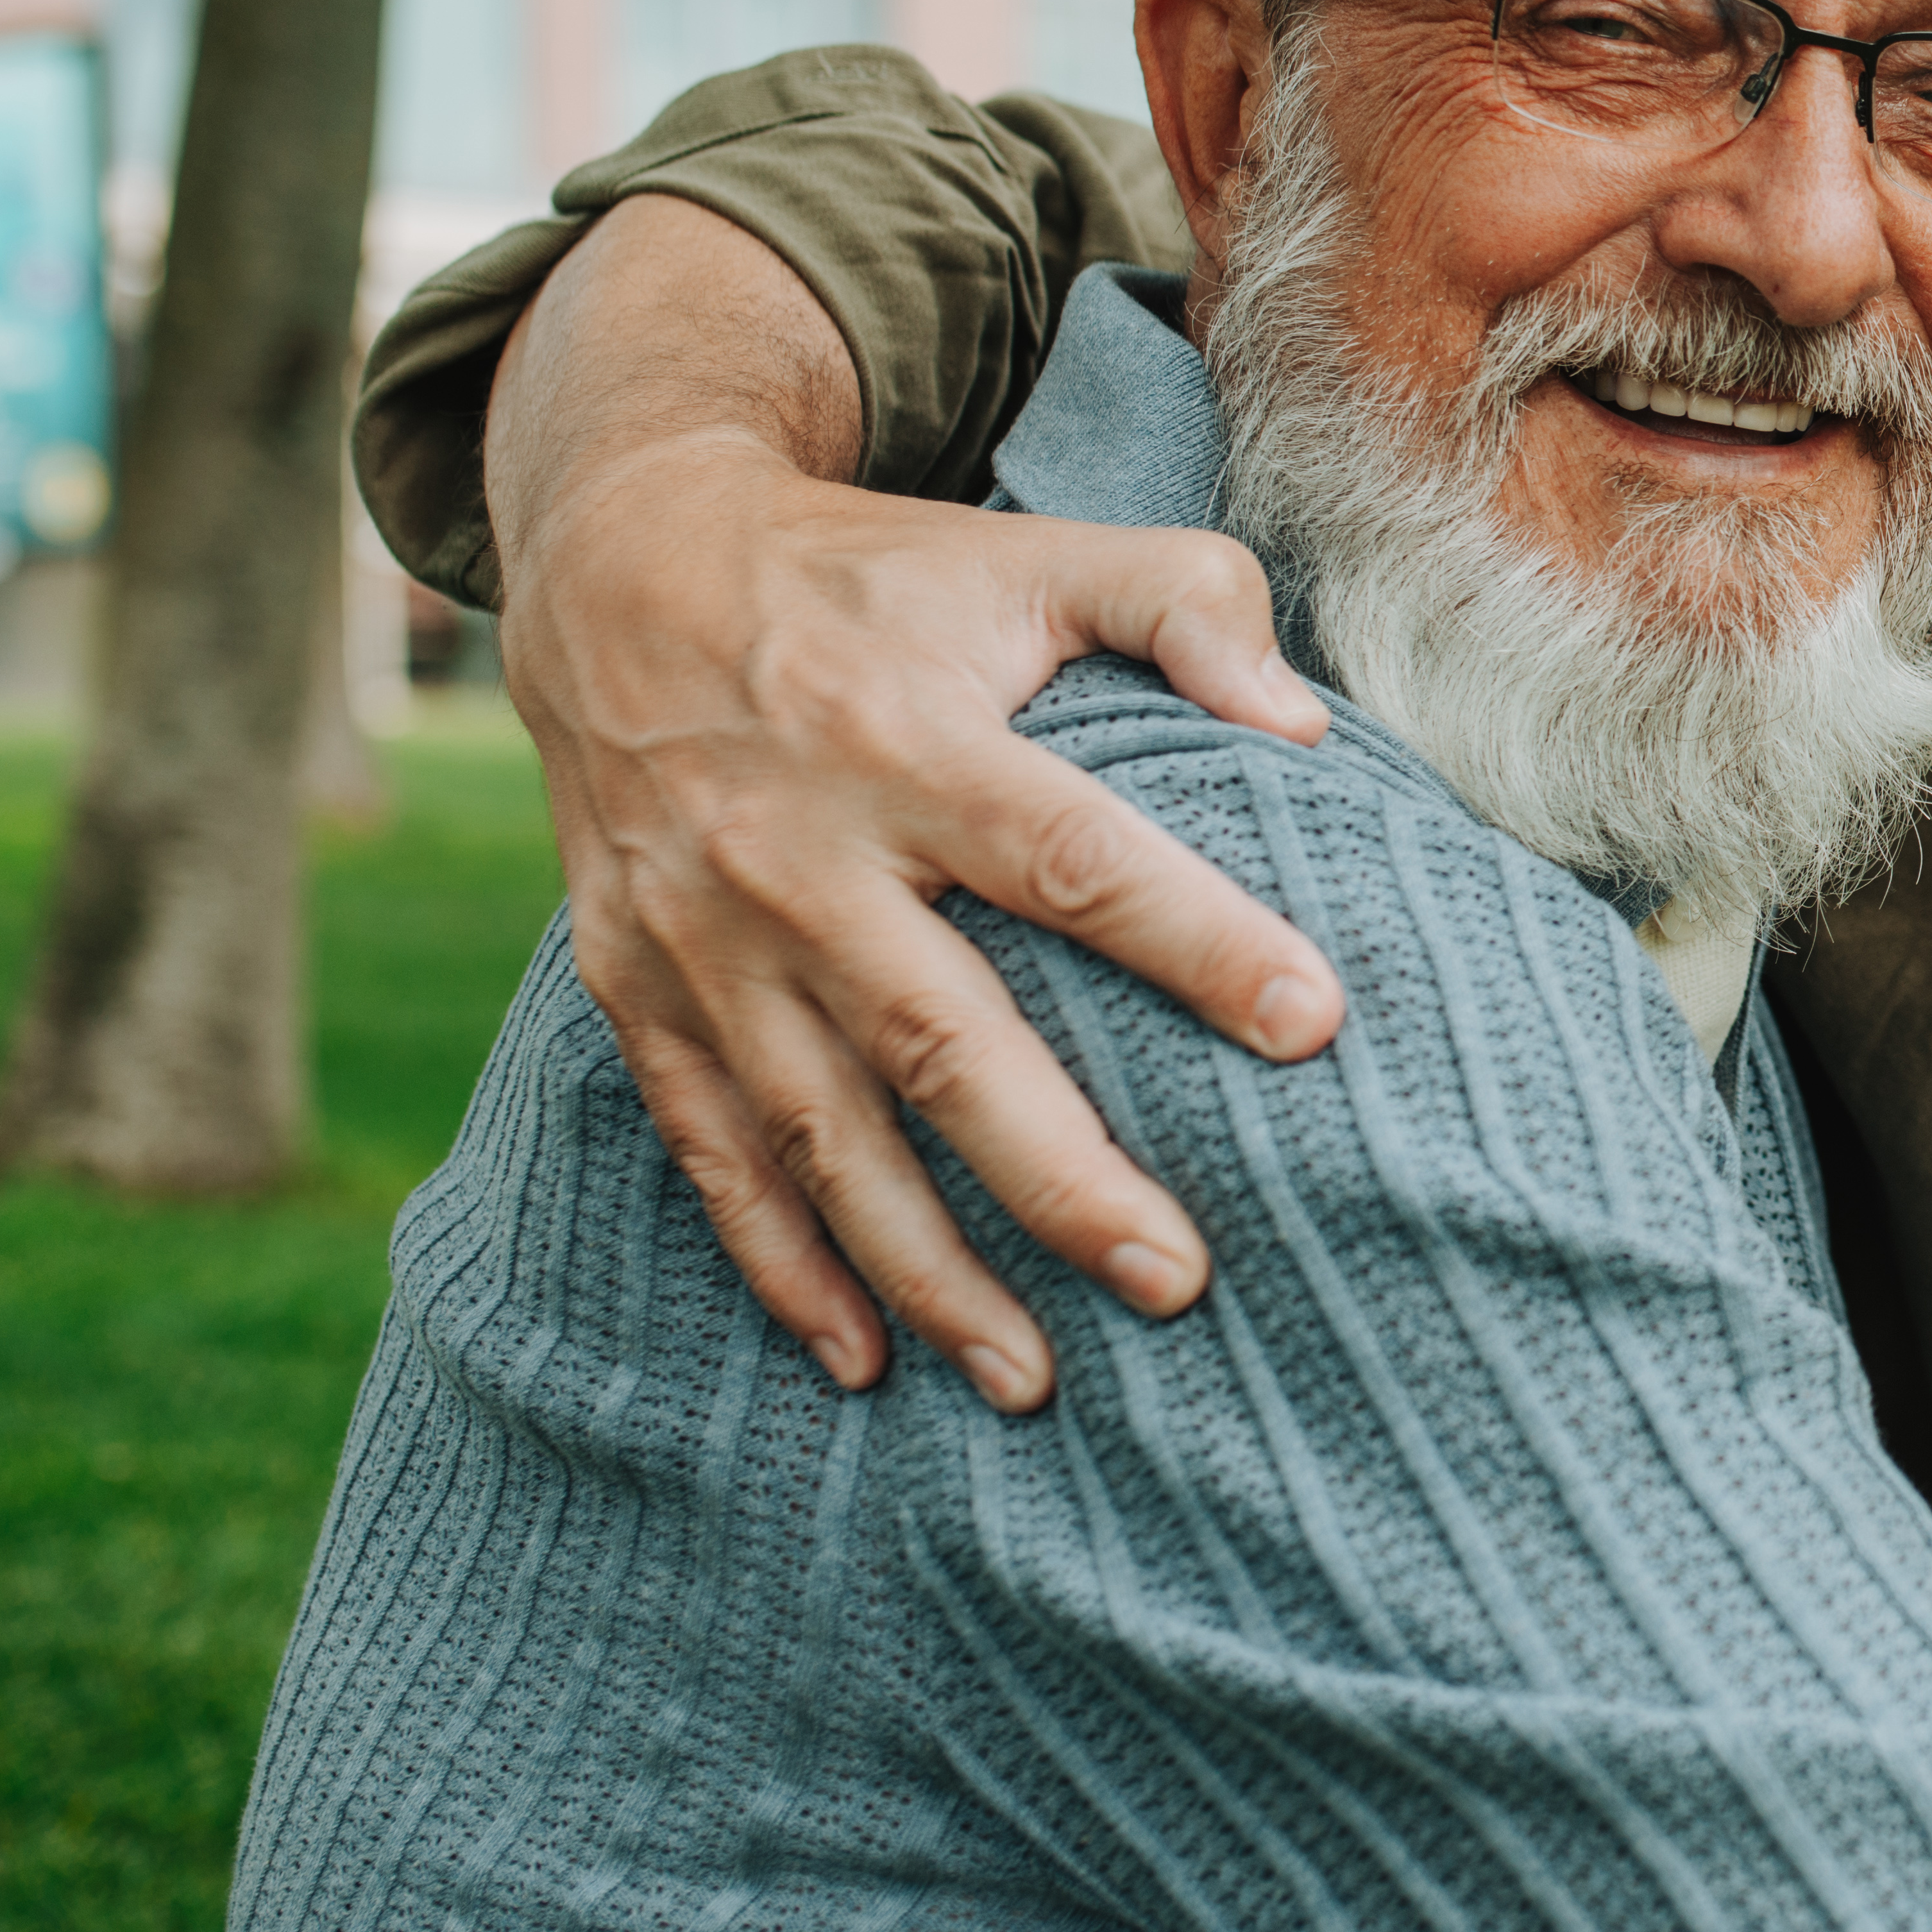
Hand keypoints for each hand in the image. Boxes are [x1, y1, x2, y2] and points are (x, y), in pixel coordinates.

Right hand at [504, 421, 1342, 1410]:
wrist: (617, 563)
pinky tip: (859, 1361)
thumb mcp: (1029, 552)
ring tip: (1035, 1380)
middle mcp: (798, 853)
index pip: (1074, 857)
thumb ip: (1186, 601)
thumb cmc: (875, 575)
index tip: (1314, 1024)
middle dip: (1059, 1175)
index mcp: (912, 740)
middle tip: (1177, 1280)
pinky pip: (710, 1150)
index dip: (1196, 938)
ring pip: (823, 1134)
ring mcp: (703, 937)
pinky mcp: (637, 989)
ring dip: (925, 1267)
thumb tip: (1308, 722)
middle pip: (945, 1037)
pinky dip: (779, 1265)